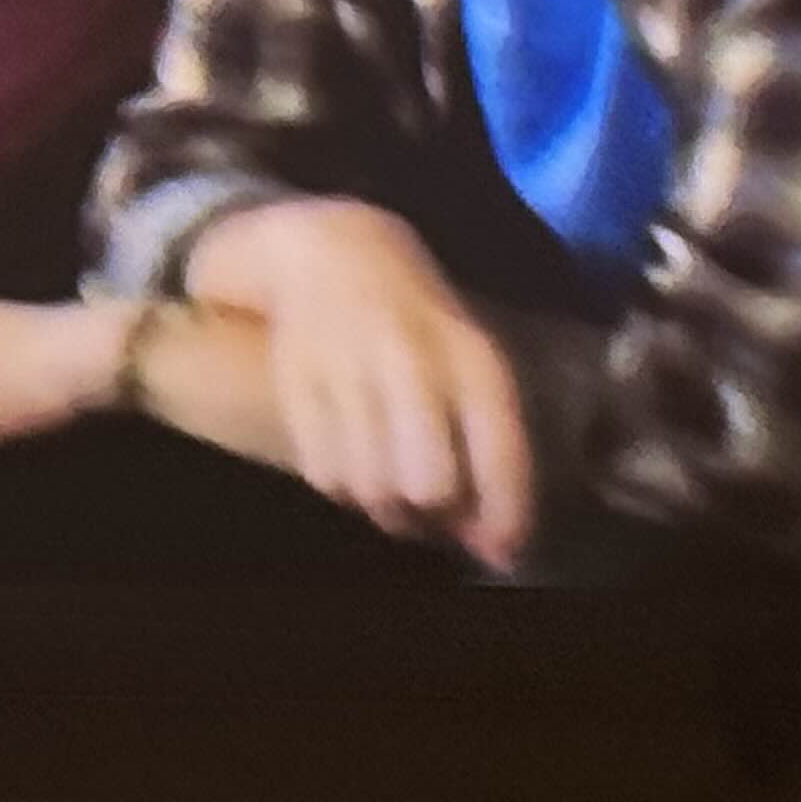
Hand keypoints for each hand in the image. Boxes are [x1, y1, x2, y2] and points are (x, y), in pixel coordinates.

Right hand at [191, 198, 534, 569]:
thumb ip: (488, 453)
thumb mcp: (467, 365)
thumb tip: (495, 552)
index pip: (499, 453)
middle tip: (429, 507)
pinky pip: (324, 473)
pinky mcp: (295, 377)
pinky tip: (351, 461)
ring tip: (389, 487)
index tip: (501, 552)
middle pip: (430, 486)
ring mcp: (348, 365)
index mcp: (469, 354)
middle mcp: (411, 357)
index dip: (505, 517)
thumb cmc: (417, 321)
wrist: (329, 249)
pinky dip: (341, 487)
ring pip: (372, 488)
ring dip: (385, 508)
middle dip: (434, 513)